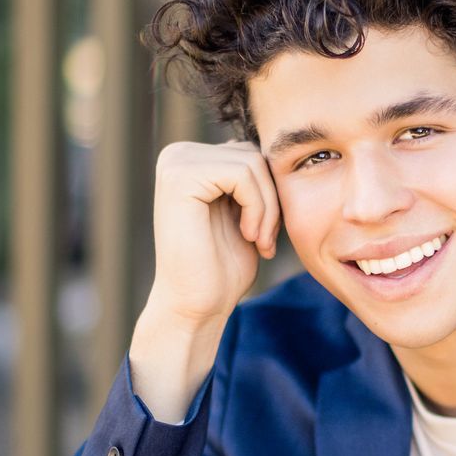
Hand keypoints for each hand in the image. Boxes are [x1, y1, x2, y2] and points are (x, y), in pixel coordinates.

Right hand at [148, 138, 282, 330]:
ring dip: (267, 207)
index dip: (269, 193)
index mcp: (190, 161)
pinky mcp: (181, 177)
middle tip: (266, 240)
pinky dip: (257, 207)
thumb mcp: (244, 214)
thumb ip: (253, 181)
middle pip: (253, 154)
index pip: (251, 154)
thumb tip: (279, 150)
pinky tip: (248, 236)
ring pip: (252, 163)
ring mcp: (176, 163)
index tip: (266, 233)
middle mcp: (178, 155)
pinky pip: (242, 174)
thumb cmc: (221, 268)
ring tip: (259, 241)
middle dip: (271, 199)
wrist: (196, 305)